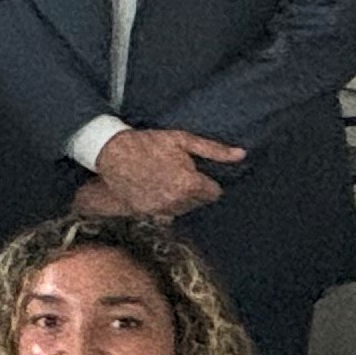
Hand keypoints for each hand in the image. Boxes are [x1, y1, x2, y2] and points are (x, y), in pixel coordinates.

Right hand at [89, 126, 240, 218]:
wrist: (113, 153)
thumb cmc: (149, 143)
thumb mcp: (183, 140)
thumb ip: (214, 150)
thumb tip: (242, 155)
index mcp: (190, 184)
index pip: (214, 193)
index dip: (207, 182)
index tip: (196, 173)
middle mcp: (177, 201)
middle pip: (199, 203)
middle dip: (194, 190)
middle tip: (179, 174)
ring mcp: (161, 209)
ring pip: (182, 209)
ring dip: (179, 199)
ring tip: (166, 181)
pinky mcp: (146, 214)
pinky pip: (165, 214)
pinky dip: (163, 204)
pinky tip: (155, 190)